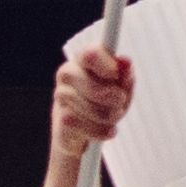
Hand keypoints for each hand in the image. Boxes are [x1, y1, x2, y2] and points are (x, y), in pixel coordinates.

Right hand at [49, 41, 133, 158]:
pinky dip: (99, 130)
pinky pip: (83, 125)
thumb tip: (126, 61)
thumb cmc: (106, 102)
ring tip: (115, 117)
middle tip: (121, 100)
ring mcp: (61, 96)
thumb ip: (124, 76)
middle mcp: (68, 74)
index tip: (115, 75)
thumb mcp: (122, 89)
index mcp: (84, 60)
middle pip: (89, 84)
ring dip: (107, 116)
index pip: (90, 55)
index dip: (105, 65)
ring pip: (87, 106)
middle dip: (110, 96)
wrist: (84, 131)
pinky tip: (108, 130)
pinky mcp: (60, 119)